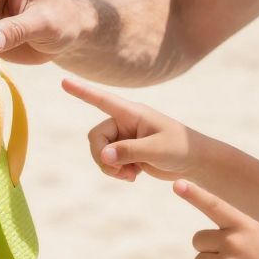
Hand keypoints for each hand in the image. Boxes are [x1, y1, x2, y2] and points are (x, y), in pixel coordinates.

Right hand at [62, 78, 202, 181]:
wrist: (194, 162)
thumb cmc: (180, 148)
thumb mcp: (156, 149)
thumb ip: (129, 151)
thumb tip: (104, 156)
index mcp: (133, 113)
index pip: (103, 100)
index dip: (82, 92)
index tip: (63, 82)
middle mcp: (125, 122)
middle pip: (95, 138)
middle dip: (103, 157)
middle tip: (119, 171)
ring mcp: (124, 138)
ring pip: (100, 152)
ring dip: (110, 168)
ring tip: (131, 175)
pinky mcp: (127, 152)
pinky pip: (108, 162)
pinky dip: (116, 172)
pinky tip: (134, 176)